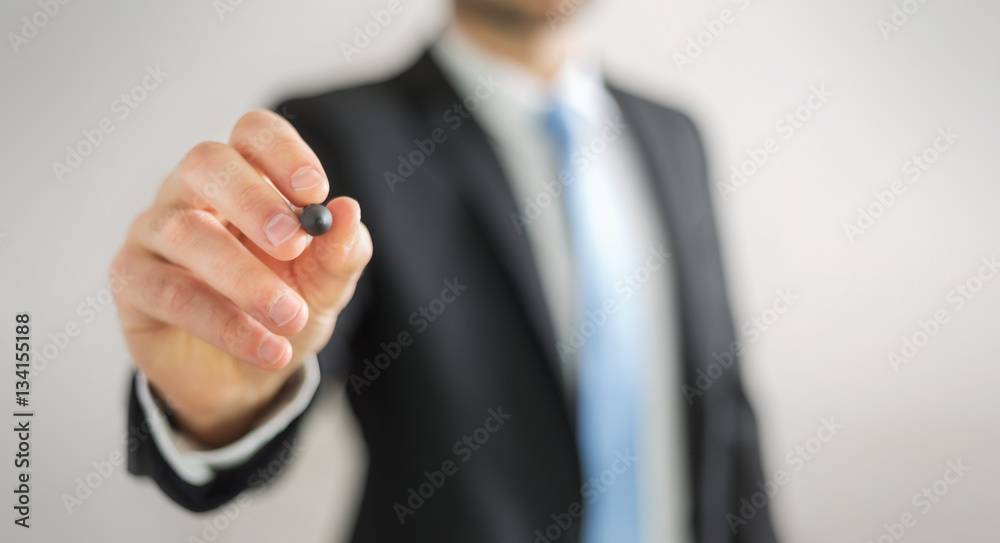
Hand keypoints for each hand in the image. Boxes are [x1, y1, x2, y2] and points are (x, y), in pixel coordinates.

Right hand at [110, 110, 371, 446]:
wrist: (243, 377)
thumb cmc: (282, 309)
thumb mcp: (325, 285)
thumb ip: (341, 251)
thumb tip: (347, 212)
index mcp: (245, 176)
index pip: (252, 134)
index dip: (282, 152)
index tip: (315, 191)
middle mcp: (191, 193)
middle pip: (206, 164)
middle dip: (253, 200)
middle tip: (292, 243)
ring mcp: (154, 232)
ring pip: (184, 232)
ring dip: (244, 277)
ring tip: (291, 316)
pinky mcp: (131, 281)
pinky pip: (169, 293)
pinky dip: (224, 323)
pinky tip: (268, 348)